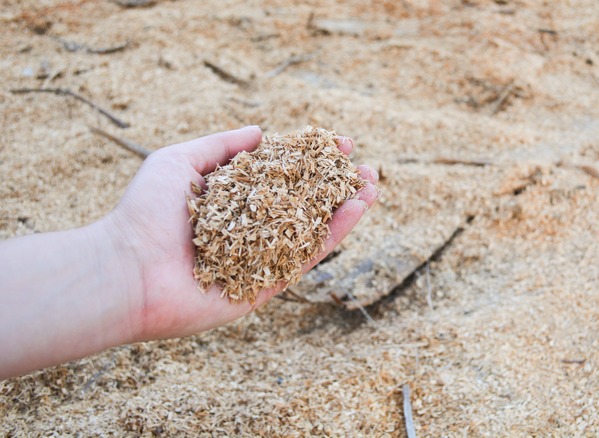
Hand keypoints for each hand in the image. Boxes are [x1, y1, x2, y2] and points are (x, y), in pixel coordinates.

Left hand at [103, 126, 378, 341]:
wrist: (126, 272)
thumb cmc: (144, 213)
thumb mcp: (177, 161)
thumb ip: (221, 146)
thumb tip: (261, 132)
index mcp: (230, 201)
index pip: (280, 177)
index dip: (310, 160)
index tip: (338, 144)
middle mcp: (248, 229)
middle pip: (303, 204)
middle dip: (336, 185)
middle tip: (366, 168)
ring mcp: (258, 259)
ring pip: (311, 231)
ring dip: (345, 209)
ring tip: (373, 186)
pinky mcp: (264, 287)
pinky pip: (304, 259)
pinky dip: (332, 236)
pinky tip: (354, 211)